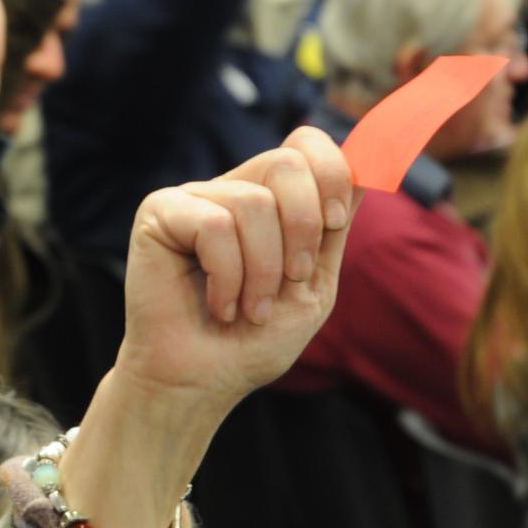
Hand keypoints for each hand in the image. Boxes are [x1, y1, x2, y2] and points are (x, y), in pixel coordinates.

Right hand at [59, 127, 358, 527]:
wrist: (202, 382)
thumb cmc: (254, 341)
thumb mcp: (313, 283)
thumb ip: (333, 227)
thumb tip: (368, 165)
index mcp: (269, 199)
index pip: (306, 145)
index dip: (332, 173)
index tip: (333, 225)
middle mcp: (230, 189)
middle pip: (286, 162)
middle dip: (302, 228)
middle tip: (289, 279)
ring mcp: (193, 198)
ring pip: (253, 202)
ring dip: (262, 270)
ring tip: (248, 307)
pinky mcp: (159, 213)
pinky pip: (214, 224)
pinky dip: (226, 275)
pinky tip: (217, 304)